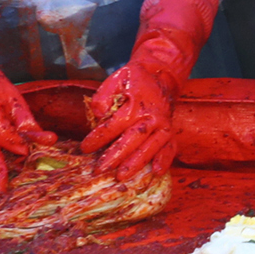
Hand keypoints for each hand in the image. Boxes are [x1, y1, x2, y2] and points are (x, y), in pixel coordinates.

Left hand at [83, 65, 175, 180]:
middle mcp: (151, 118)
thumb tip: (98, 112)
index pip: (114, 125)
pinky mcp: (170, 133)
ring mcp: (163, 127)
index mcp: (136, 105)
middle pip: (132, 140)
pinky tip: (157, 173)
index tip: (85, 147)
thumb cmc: (135, 80)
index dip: (98, 137)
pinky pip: (170, 148)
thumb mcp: (117, 78)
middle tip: (100, 169)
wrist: (161, 76)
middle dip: (116, 156)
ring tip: (122, 176)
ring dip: (137, 163)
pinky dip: (165, 161)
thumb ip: (104, 94)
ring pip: (150, 147)